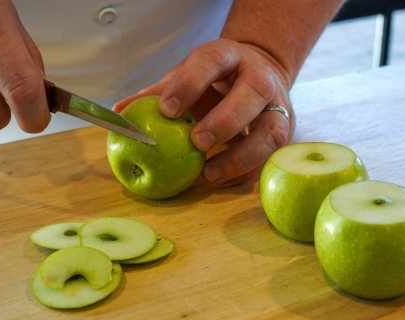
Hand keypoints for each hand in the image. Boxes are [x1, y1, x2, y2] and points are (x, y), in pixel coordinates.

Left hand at [115, 38, 293, 185]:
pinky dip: (245, 171)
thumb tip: (121, 111)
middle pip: (253, 91)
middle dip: (225, 120)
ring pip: (271, 131)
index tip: (166, 110)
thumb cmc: (216, 79)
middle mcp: (260, 77)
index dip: (190, 83)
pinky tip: (220, 179)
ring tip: (209, 173)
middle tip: (196, 142)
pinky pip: (269, 156)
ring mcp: (277, 106)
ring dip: (241, 156)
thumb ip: (160, 91)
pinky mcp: (283, 131)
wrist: (260, 75)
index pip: (213, 60)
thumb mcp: (189, 75)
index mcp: (230, 56)